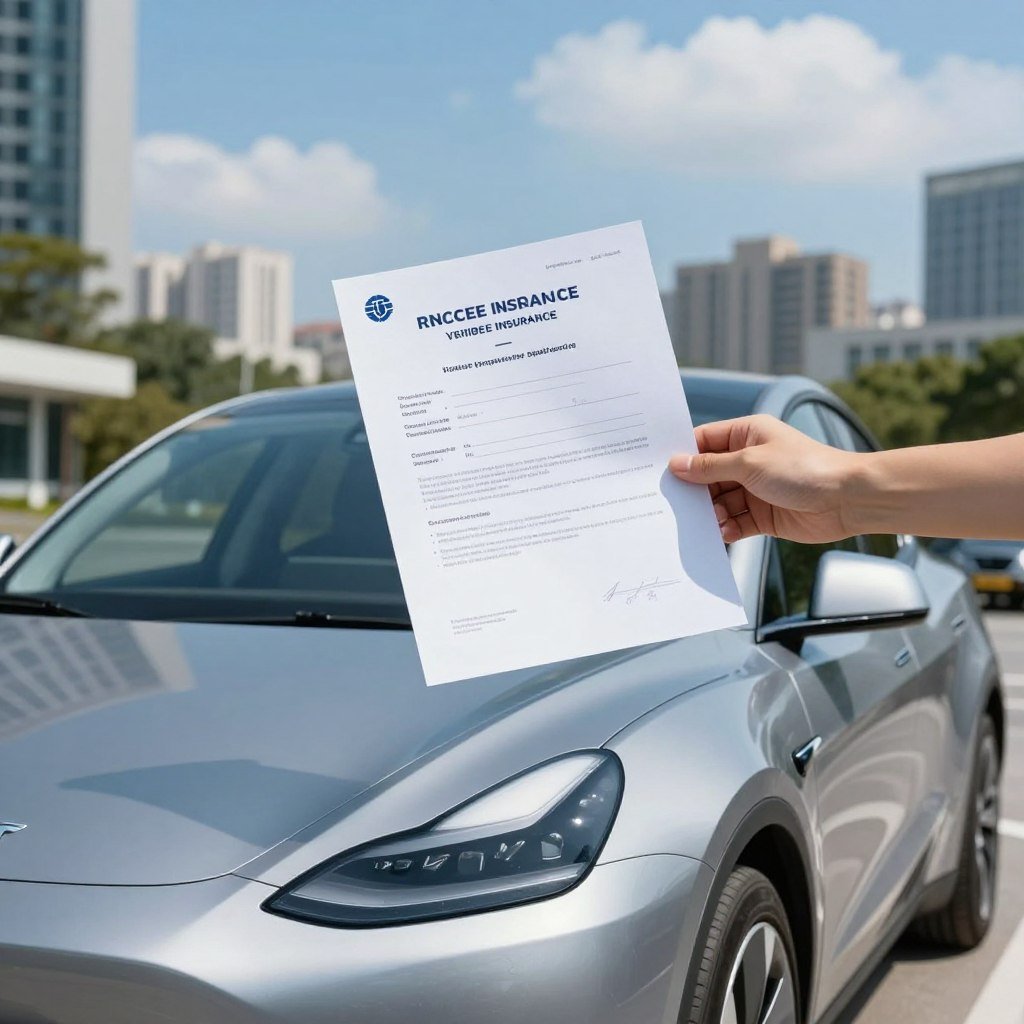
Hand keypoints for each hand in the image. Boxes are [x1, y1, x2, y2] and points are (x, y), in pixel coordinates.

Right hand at [668, 415, 858, 543]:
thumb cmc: (805, 469)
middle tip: (676, 503)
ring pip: (718, 502)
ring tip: (708, 520)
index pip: (703, 441)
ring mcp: (754, 489)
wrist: (848, 499)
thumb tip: (677, 464)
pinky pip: (734, 522)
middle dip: (694, 490)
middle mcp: (748, 460)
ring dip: (710, 513)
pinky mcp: (762, 515)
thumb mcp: (750, 463)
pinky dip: (725, 529)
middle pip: (708, 476)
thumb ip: (711, 467)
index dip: (683, 455)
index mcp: (746, 435)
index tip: (661, 470)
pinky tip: (722, 533)